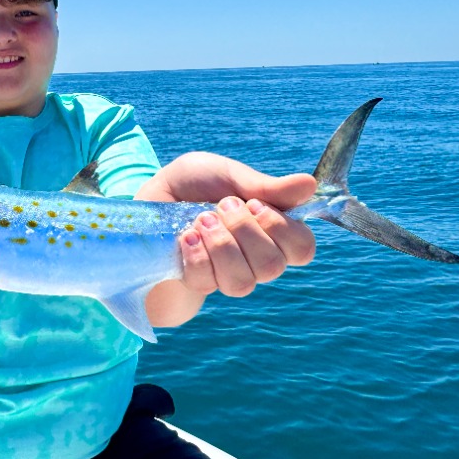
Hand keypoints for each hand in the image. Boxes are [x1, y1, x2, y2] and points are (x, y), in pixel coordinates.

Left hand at [140, 152, 316, 326]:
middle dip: (245, 231)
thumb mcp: (226, 174)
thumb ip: (264, 186)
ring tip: (201, 220)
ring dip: (221, 245)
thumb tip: (310, 185)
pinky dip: (196, 254)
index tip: (255, 204)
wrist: (148, 198)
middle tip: (222, 205)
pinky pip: (208, 282)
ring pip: (243, 282)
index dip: (283, 230)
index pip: (302, 248)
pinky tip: (185, 237)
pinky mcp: (197, 284)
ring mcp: (225, 275)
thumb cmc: (190, 185)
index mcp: (268, 230)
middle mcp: (253, 258)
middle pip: (273, 266)